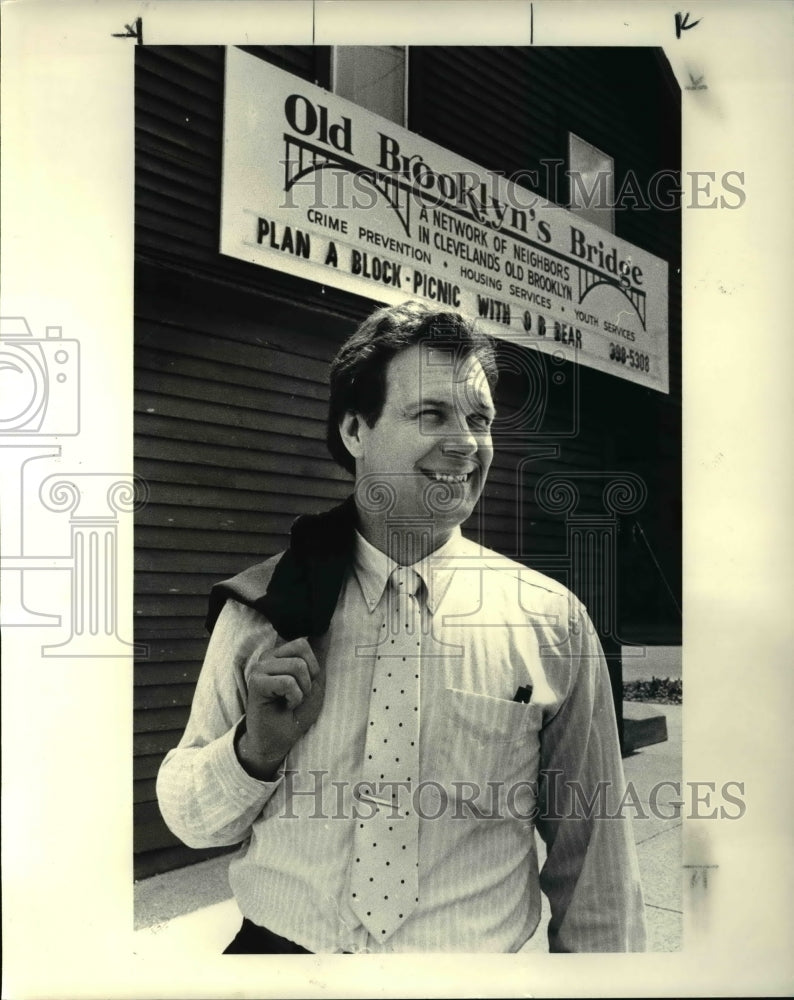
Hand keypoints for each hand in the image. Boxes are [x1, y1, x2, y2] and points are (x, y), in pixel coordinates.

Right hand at [236, 637, 324, 779]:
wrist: (278, 741)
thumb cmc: (295, 713)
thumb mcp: (314, 681)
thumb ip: (318, 656)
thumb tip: (327, 628)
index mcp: (280, 654)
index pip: (304, 642)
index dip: (314, 666)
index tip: (305, 685)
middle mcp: (267, 657)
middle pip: (302, 650)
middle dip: (310, 677)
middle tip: (298, 695)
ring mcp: (259, 668)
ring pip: (297, 666)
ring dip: (302, 690)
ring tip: (290, 701)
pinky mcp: (255, 682)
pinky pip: (287, 682)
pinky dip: (294, 698)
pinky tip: (284, 706)